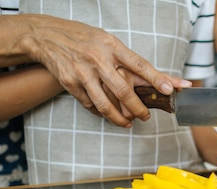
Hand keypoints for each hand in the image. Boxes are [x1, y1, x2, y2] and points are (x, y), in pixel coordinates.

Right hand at [26, 15, 191, 126]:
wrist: (47, 36)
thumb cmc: (84, 39)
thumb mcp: (107, 41)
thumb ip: (126, 59)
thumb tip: (152, 78)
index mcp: (112, 46)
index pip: (140, 65)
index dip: (156, 78)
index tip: (169, 89)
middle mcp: (98, 59)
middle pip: (123, 91)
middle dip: (138, 108)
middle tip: (146, 116)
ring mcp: (83, 72)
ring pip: (105, 104)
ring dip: (119, 118)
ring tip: (128, 123)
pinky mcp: (70, 82)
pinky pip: (89, 105)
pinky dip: (100, 113)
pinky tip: (107, 115)